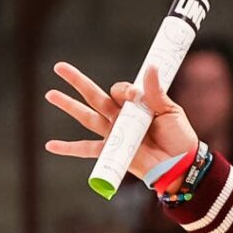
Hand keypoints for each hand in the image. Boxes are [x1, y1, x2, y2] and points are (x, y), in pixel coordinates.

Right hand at [43, 62, 197, 183]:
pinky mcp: (112, 152)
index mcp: (134, 105)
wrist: (182, 165)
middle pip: (94, 96)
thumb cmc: (179, 138)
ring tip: (50, 94)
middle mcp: (121, 117)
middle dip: (76, 81)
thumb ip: (156, 92)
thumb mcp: (170, 111)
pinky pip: (86, 149)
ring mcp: (114, 134)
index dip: (124, 91)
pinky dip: (68, 149)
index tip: (137, 97)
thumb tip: (152, 67)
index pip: (118, 90)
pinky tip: (50, 145)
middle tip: (59, 67)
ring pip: (86, 117)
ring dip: (68, 106)